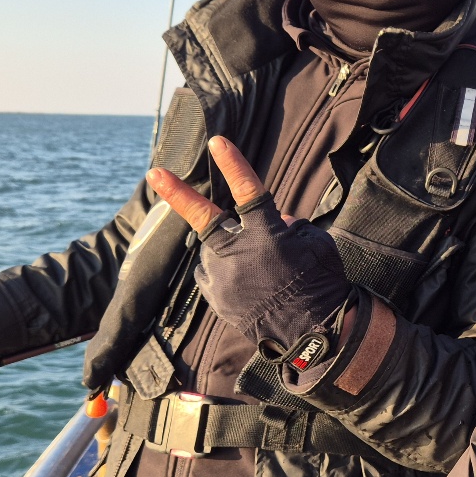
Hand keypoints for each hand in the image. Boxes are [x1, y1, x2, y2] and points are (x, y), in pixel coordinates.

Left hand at [146, 137, 350, 358]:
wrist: (311, 334)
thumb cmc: (321, 283)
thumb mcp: (315, 243)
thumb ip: (290, 226)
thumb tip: (275, 220)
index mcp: (267, 235)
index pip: (248, 191)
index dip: (233, 164)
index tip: (217, 142)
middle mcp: (239, 254)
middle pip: (204, 217)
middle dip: (176, 193)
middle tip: (154, 172)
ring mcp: (223, 278)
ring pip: (217, 251)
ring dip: (231, 251)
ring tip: (258, 272)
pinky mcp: (216, 298)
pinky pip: (213, 275)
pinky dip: (226, 273)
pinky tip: (247, 284)